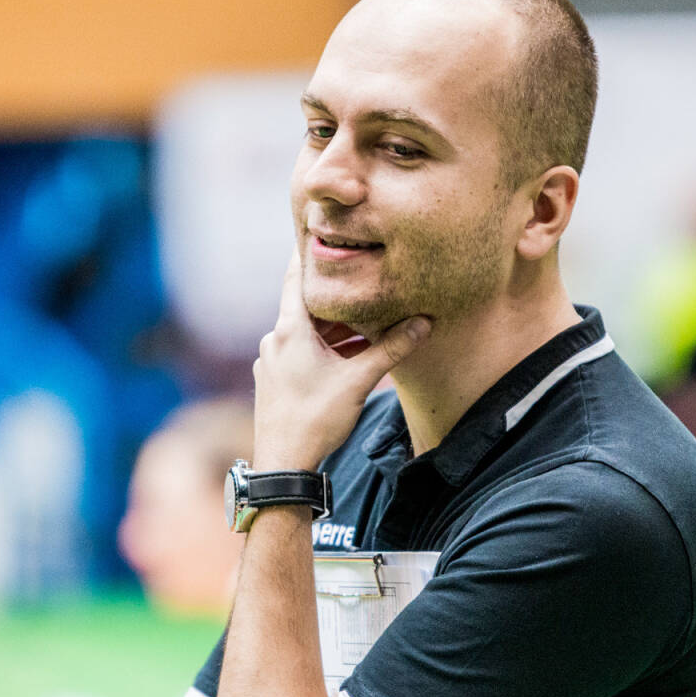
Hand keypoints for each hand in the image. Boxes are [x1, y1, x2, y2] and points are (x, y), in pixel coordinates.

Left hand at [253, 249, 430, 470]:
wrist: (283, 464)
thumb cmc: (316, 419)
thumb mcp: (359, 381)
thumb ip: (392, 349)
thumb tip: (425, 323)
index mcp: (289, 329)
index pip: (298, 277)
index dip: (312, 254)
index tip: (323, 233)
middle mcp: (274, 339)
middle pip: (307, 306)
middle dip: (337, 300)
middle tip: (363, 283)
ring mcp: (270, 362)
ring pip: (304, 333)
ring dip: (332, 329)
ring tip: (364, 327)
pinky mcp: (272, 381)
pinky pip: (298, 353)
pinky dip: (321, 349)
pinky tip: (344, 360)